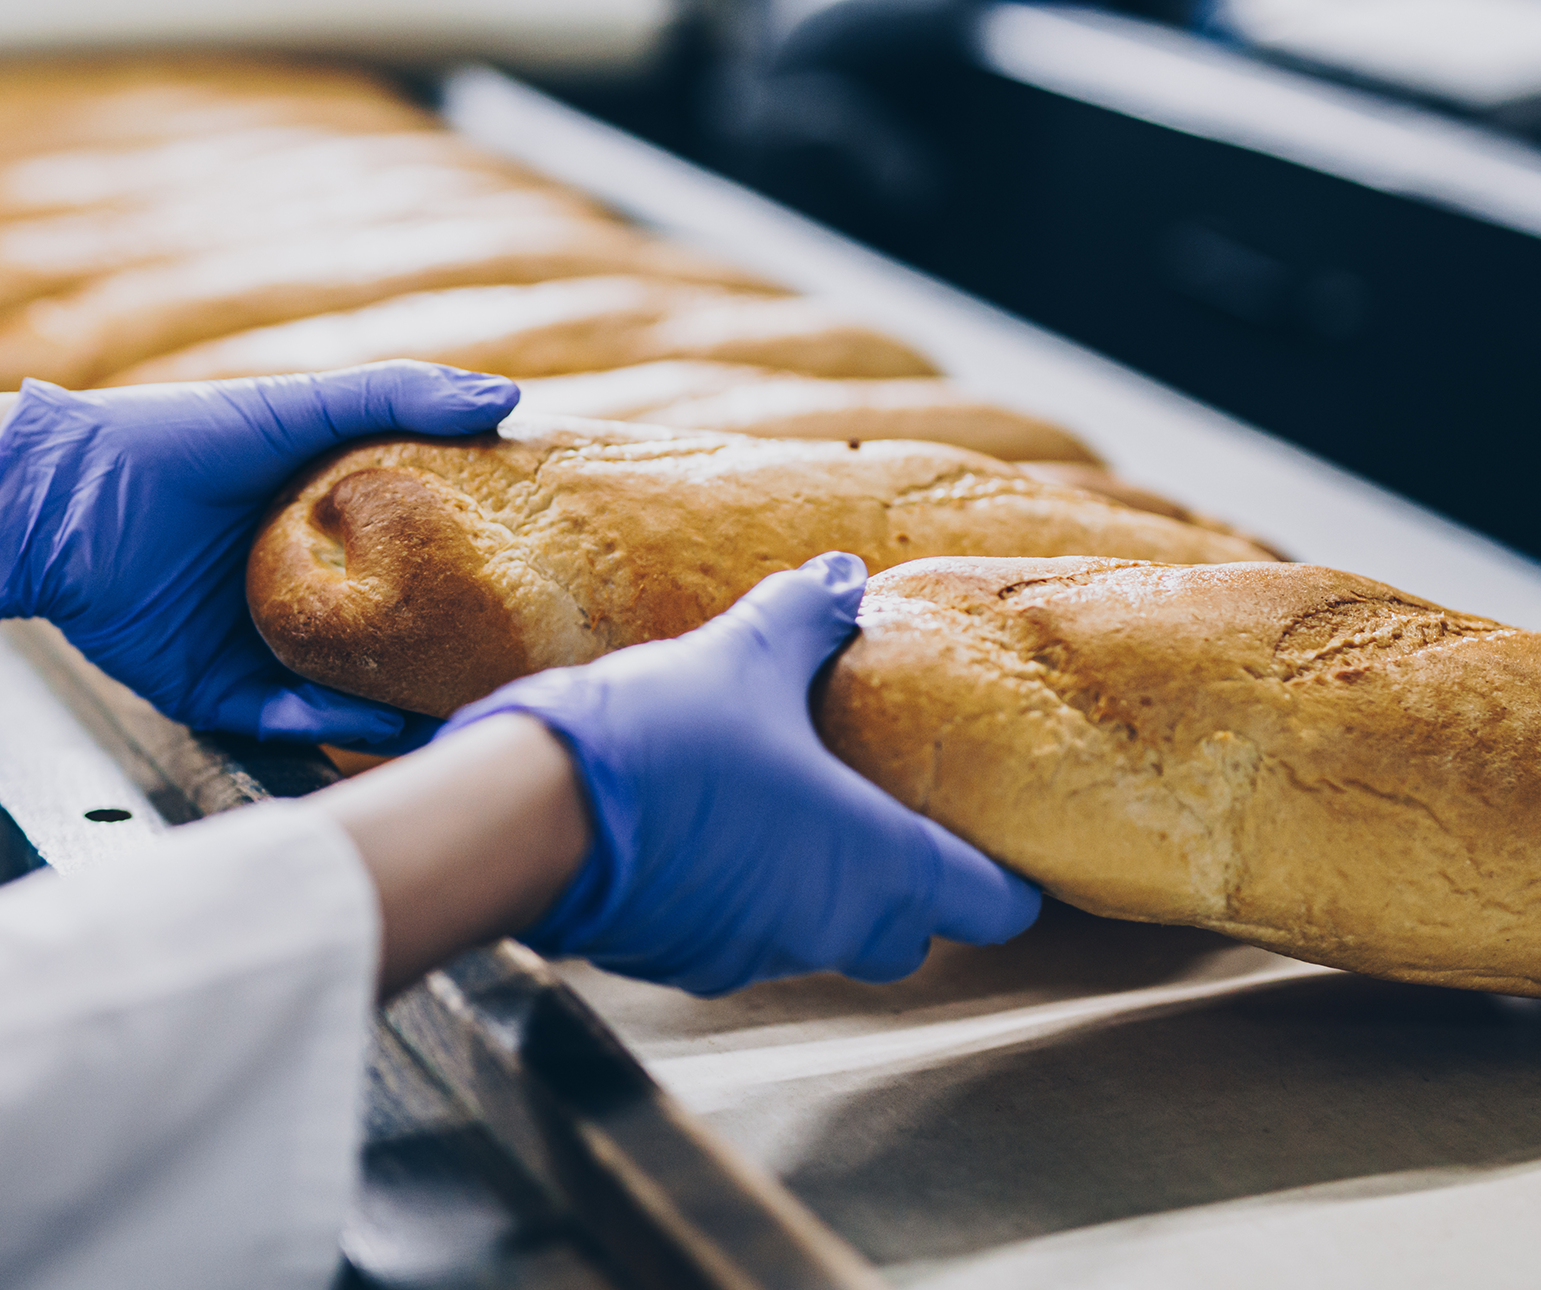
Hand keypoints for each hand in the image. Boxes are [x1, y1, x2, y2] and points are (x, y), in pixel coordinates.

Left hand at [0, 363, 517, 747]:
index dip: (468, 574)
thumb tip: (510, 401)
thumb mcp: (295, 406)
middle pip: (384, 636)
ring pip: (341, 691)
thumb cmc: (170, 440)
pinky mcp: (211, 690)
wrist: (54, 503)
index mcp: (316, 524)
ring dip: (396, 709)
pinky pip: (280, 720)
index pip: (410, 559)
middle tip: (515, 671)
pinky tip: (375, 726)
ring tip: (463, 716)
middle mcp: (292, 590)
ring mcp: (252, 644)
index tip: (534, 591)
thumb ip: (397, 397)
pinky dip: (327, 727)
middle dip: (442, 659)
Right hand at [445, 552, 1041, 994]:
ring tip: (790, 803)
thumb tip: (843, 578)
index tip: (995, 833)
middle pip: (912, 932)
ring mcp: (758, 955)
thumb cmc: (665, 743)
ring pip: (824, 934)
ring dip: (821, 884)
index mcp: (880, 865)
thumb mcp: (745, 659)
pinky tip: (712, 828)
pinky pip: (746, 935)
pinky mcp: (687, 963)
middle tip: (886, 805)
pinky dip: (747, 894)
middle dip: (910, 882)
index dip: (1005, 873)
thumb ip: (807, 620)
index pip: (994, 904)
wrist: (535, 816)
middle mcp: (832, 927)